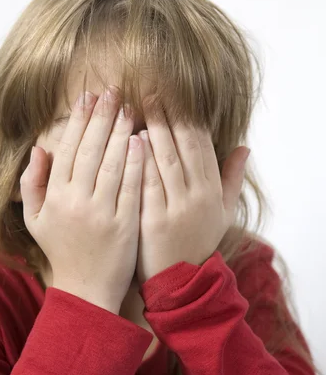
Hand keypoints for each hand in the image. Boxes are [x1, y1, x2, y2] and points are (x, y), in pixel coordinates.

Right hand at [20, 87, 143, 313]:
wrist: (86, 289)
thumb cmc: (62, 250)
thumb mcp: (36, 220)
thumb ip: (32, 184)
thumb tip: (39, 148)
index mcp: (55, 197)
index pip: (68, 149)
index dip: (79, 121)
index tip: (88, 97)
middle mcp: (76, 201)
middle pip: (90, 150)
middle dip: (102, 117)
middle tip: (114, 91)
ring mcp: (102, 213)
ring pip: (112, 164)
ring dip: (121, 133)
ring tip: (130, 108)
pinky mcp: (125, 225)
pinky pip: (131, 188)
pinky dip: (137, 163)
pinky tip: (143, 141)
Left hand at [135, 96, 249, 284]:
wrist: (180, 281)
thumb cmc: (197, 242)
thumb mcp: (223, 213)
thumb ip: (232, 179)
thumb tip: (245, 147)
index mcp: (213, 191)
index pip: (202, 146)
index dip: (188, 119)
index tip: (175, 97)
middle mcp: (197, 197)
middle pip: (183, 147)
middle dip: (168, 117)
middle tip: (151, 93)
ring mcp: (175, 209)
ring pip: (165, 161)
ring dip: (152, 131)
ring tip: (137, 108)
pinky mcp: (153, 221)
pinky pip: (145, 184)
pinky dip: (139, 161)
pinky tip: (128, 141)